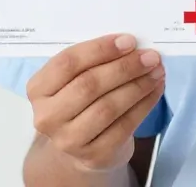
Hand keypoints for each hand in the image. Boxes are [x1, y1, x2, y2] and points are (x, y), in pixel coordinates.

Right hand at [26, 34, 165, 172]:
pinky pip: (124, 126)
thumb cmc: (80, 99)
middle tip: (150, 56)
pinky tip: (155, 89)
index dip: (100, 50)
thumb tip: (130, 43)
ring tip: (156, 70)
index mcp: (38, 88)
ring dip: (138, 85)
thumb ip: (93, 59)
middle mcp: (47, 117)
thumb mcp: (74, 78)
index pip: (67, 63)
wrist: (80, 144)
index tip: (129, 41)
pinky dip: (145, 104)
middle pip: (89, 85)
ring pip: (108, 107)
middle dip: (124, 67)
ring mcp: (68, 140)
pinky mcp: (94, 155)